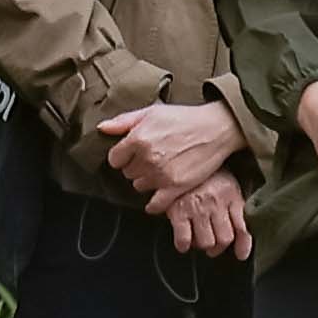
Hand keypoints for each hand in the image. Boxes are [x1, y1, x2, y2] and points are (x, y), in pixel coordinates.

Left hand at [103, 96, 242, 202]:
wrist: (216, 128)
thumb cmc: (183, 118)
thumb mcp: (152, 112)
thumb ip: (124, 121)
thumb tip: (102, 128)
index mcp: (138, 139)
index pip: (114, 159)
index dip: (122, 156)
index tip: (132, 153)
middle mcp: (147, 158)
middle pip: (127, 173)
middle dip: (135, 167)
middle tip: (150, 159)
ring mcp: (161, 175)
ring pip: (139, 187)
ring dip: (146, 181)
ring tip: (159, 171)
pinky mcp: (176, 187)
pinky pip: (155, 205)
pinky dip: (153, 204)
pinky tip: (157, 197)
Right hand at [166, 172, 253, 259]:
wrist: (179, 157)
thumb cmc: (205, 173)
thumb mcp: (226, 184)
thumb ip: (236, 207)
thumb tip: (242, 236)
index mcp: (231, 196)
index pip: (242, 227)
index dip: (243, 245)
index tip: (240, 255)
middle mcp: (216, 203)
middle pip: (224, 239)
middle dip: (219, 246)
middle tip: (213, 244)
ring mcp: (197, 208)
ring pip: (206, 242)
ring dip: (202, 245)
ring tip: (198, 238)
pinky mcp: (178, 211)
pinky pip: (184, 239)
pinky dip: (183, 245)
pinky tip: (184, 240)